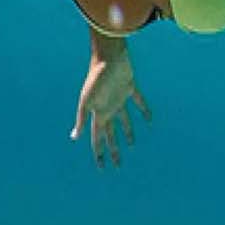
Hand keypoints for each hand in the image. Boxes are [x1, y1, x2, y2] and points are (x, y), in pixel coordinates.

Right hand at [70, 51, 152, 167]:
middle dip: (113, 150)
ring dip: (127, 133)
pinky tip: (149, 119)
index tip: (102, 168)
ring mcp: (119, 99)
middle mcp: (108, 108)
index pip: (98, 139)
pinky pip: (139, 102)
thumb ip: (82, 118)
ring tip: (131, 145)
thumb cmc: (96, 78)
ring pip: (124, 121)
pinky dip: (144, 111)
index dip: (99, 154)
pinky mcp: (129, 88)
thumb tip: (75, 137)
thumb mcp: (87, 101)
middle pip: (111, 134)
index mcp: (99, 113)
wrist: (108, 56)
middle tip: (117, 165)